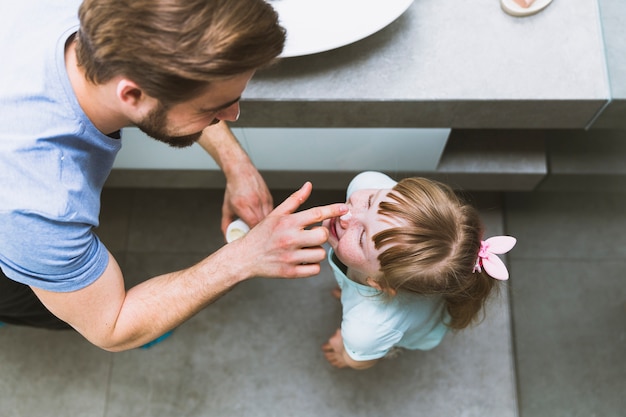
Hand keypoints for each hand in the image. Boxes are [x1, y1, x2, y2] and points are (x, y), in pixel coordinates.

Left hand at [196, 122, 273, 233]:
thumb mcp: (227, 208)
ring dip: (269, 228)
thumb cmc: (233, 189)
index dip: (254, 237)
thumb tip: (227, 237)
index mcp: (243, 206)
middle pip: (264, 225)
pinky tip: (269, 224)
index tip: (253, 243)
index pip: (253, 227)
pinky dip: (272, 220)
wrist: (241, 171)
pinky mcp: (270, 198)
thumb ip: (226, 224)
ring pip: (271, 220)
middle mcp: (255, 203)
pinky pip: (274, 213)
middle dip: (263, 235)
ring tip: (265, 234)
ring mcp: (264, 200)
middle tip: (260, 242)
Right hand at [233, 182, 347, 278]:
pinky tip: (303, 260)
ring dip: (316, 251)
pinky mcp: (290, 272)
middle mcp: (289, 238)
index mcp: (288, 222)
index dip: (334, 210)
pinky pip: (315, 269)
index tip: (344, 209)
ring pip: (320, 254)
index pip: (317, 213)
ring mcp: (290, 257)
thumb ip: (295, 200)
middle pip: (323, 235)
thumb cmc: (261, 234)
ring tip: (305, 249)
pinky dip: (312, 265)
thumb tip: (308, 185)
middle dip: (322, 235)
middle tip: (313, 235)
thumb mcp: (276, 214)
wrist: (244, 257)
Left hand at [322, 328, 349, 367]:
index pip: (325, 346)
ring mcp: (339, 358)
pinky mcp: (344, 363)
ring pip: (332, 360)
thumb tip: (337, 331)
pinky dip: (337, 364)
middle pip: (328, 355)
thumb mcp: (342, 332)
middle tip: (325, 354)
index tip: (324, 347)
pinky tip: (338, 364)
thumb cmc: (349, 340)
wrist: (355, 350)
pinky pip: (338, 365)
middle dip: (326, 354)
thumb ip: (339, 332)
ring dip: (330, 360)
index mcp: (333, 343)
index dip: (324, 347)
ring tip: (330, 359)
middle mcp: (334, 352)